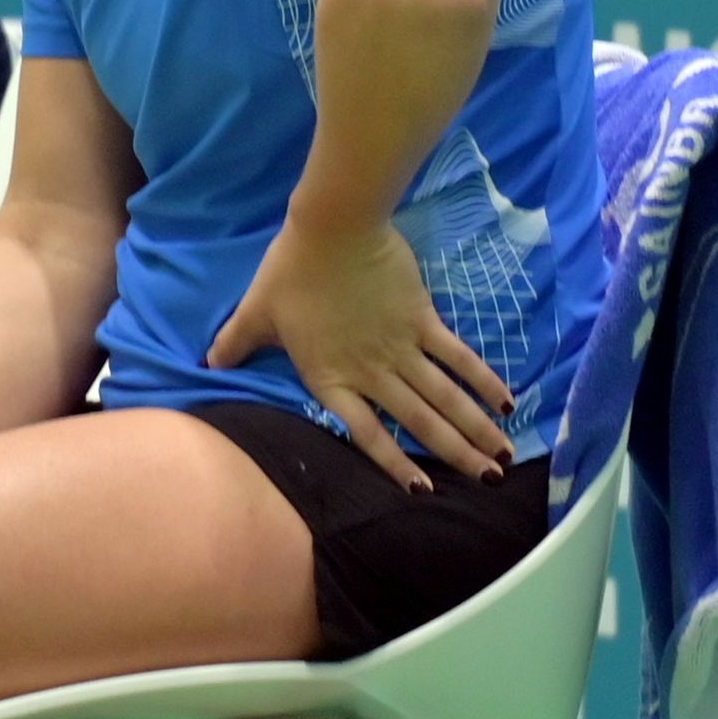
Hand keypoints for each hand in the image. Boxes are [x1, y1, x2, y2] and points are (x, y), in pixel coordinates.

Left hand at [208, 210, 511, 485]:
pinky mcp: (423, 319)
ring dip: (477, 428)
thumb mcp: (255, 310)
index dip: (394, 464)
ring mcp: (402, 347)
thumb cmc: (291, 270)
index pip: (366, 433)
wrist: (333, 227)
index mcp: (332, 378)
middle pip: (420, 422)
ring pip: (445, 397)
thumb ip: (236, 342)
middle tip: (489, 482)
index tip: (422, 491)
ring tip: (504, 457)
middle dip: (456, 455)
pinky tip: (506, 401)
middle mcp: (372, 372)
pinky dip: (482, 379)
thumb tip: (210, 362)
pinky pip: (458, 356)